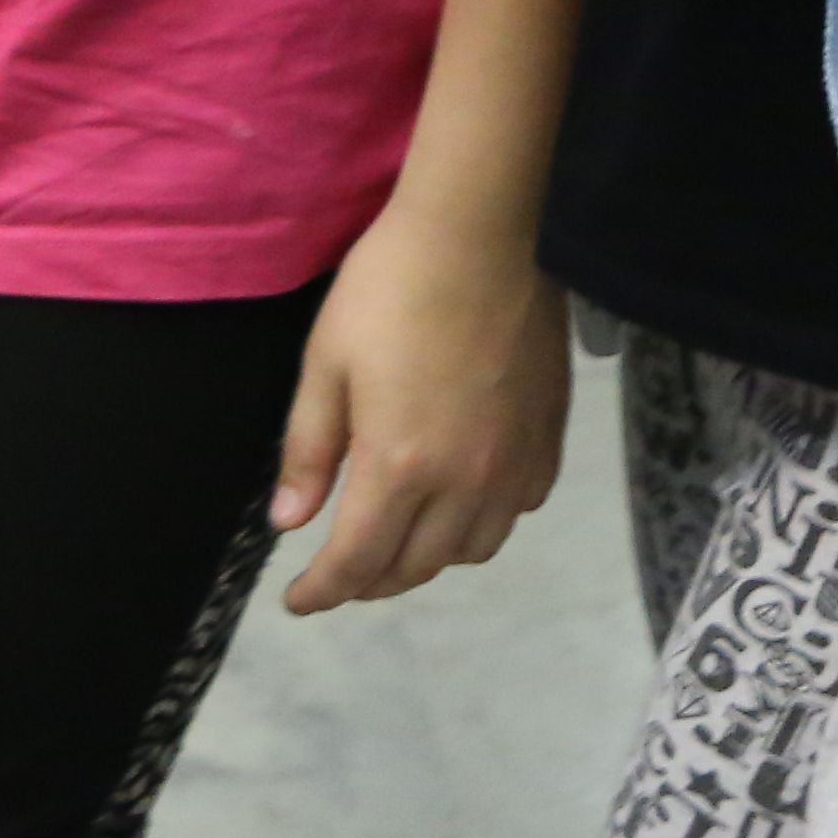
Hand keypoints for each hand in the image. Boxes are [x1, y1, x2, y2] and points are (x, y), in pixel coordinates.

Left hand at [267, 191, 568, 613]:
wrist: (485, 235)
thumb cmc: (390, 287)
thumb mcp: (327, 362)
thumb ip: (310, 450)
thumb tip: (290, 524)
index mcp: (399, 466)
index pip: (356, 560)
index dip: (321, 591)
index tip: (296, 602)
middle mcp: (464, 482)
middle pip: (415, 567)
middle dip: (369, 580)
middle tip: (338, 571)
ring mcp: (513, 465)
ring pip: (470, 550)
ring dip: (426, 560)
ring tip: (395, 540)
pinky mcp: (547, 442)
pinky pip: (515, 512)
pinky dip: (480, 524)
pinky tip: (459, 500)